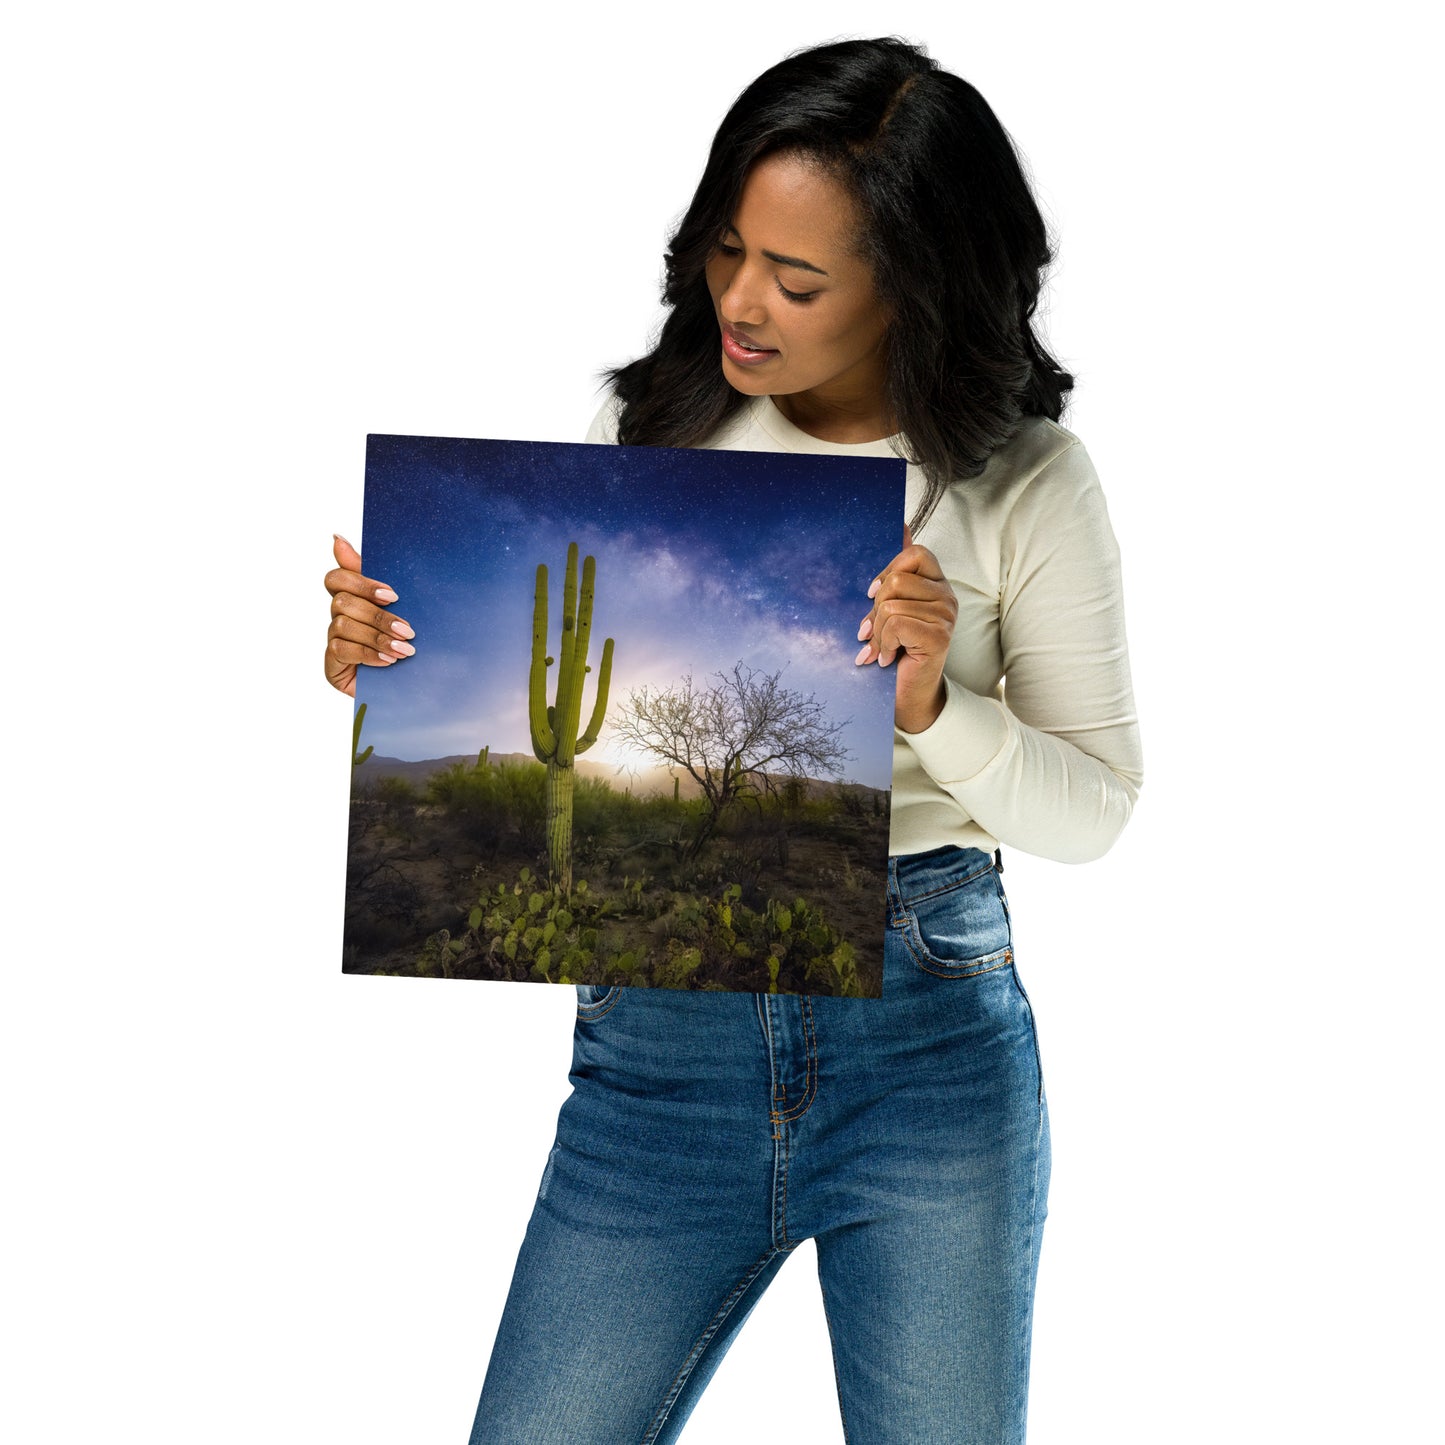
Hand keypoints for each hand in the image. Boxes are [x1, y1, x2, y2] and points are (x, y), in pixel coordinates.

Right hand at [324, 534, 414, 696]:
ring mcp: (333, 639)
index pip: (337, 578)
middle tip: (408, 630)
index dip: (361, 583)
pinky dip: (369, 654)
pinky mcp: (332, 663)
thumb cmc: (405, 641)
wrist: (411, 685)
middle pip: (343, 602)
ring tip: (405, 650)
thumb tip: (336, 538)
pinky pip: (342, 650)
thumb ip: (375, 576)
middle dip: (378, 616)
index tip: (392, 595)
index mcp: (353, 597)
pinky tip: (389, 661)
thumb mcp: (400, 608)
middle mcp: (338, 616)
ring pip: (344, 626)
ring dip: (378, 637)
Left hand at [854, 524, 956, 733]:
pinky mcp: (939, 635)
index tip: (873, 595)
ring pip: (892, 604)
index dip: (888, 570)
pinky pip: (896, 623)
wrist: (907, 694)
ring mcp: (946, 616)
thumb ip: (897, 571)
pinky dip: (883, 643)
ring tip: (881, 648)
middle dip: (875, 609)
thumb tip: (901, 524)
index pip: (915, 553)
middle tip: (873, 631)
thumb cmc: (897, 650)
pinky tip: (887, 657)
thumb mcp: (892, 607)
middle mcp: (947, 596)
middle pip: (897, 580)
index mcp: (936, 584)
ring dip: (877, 631)